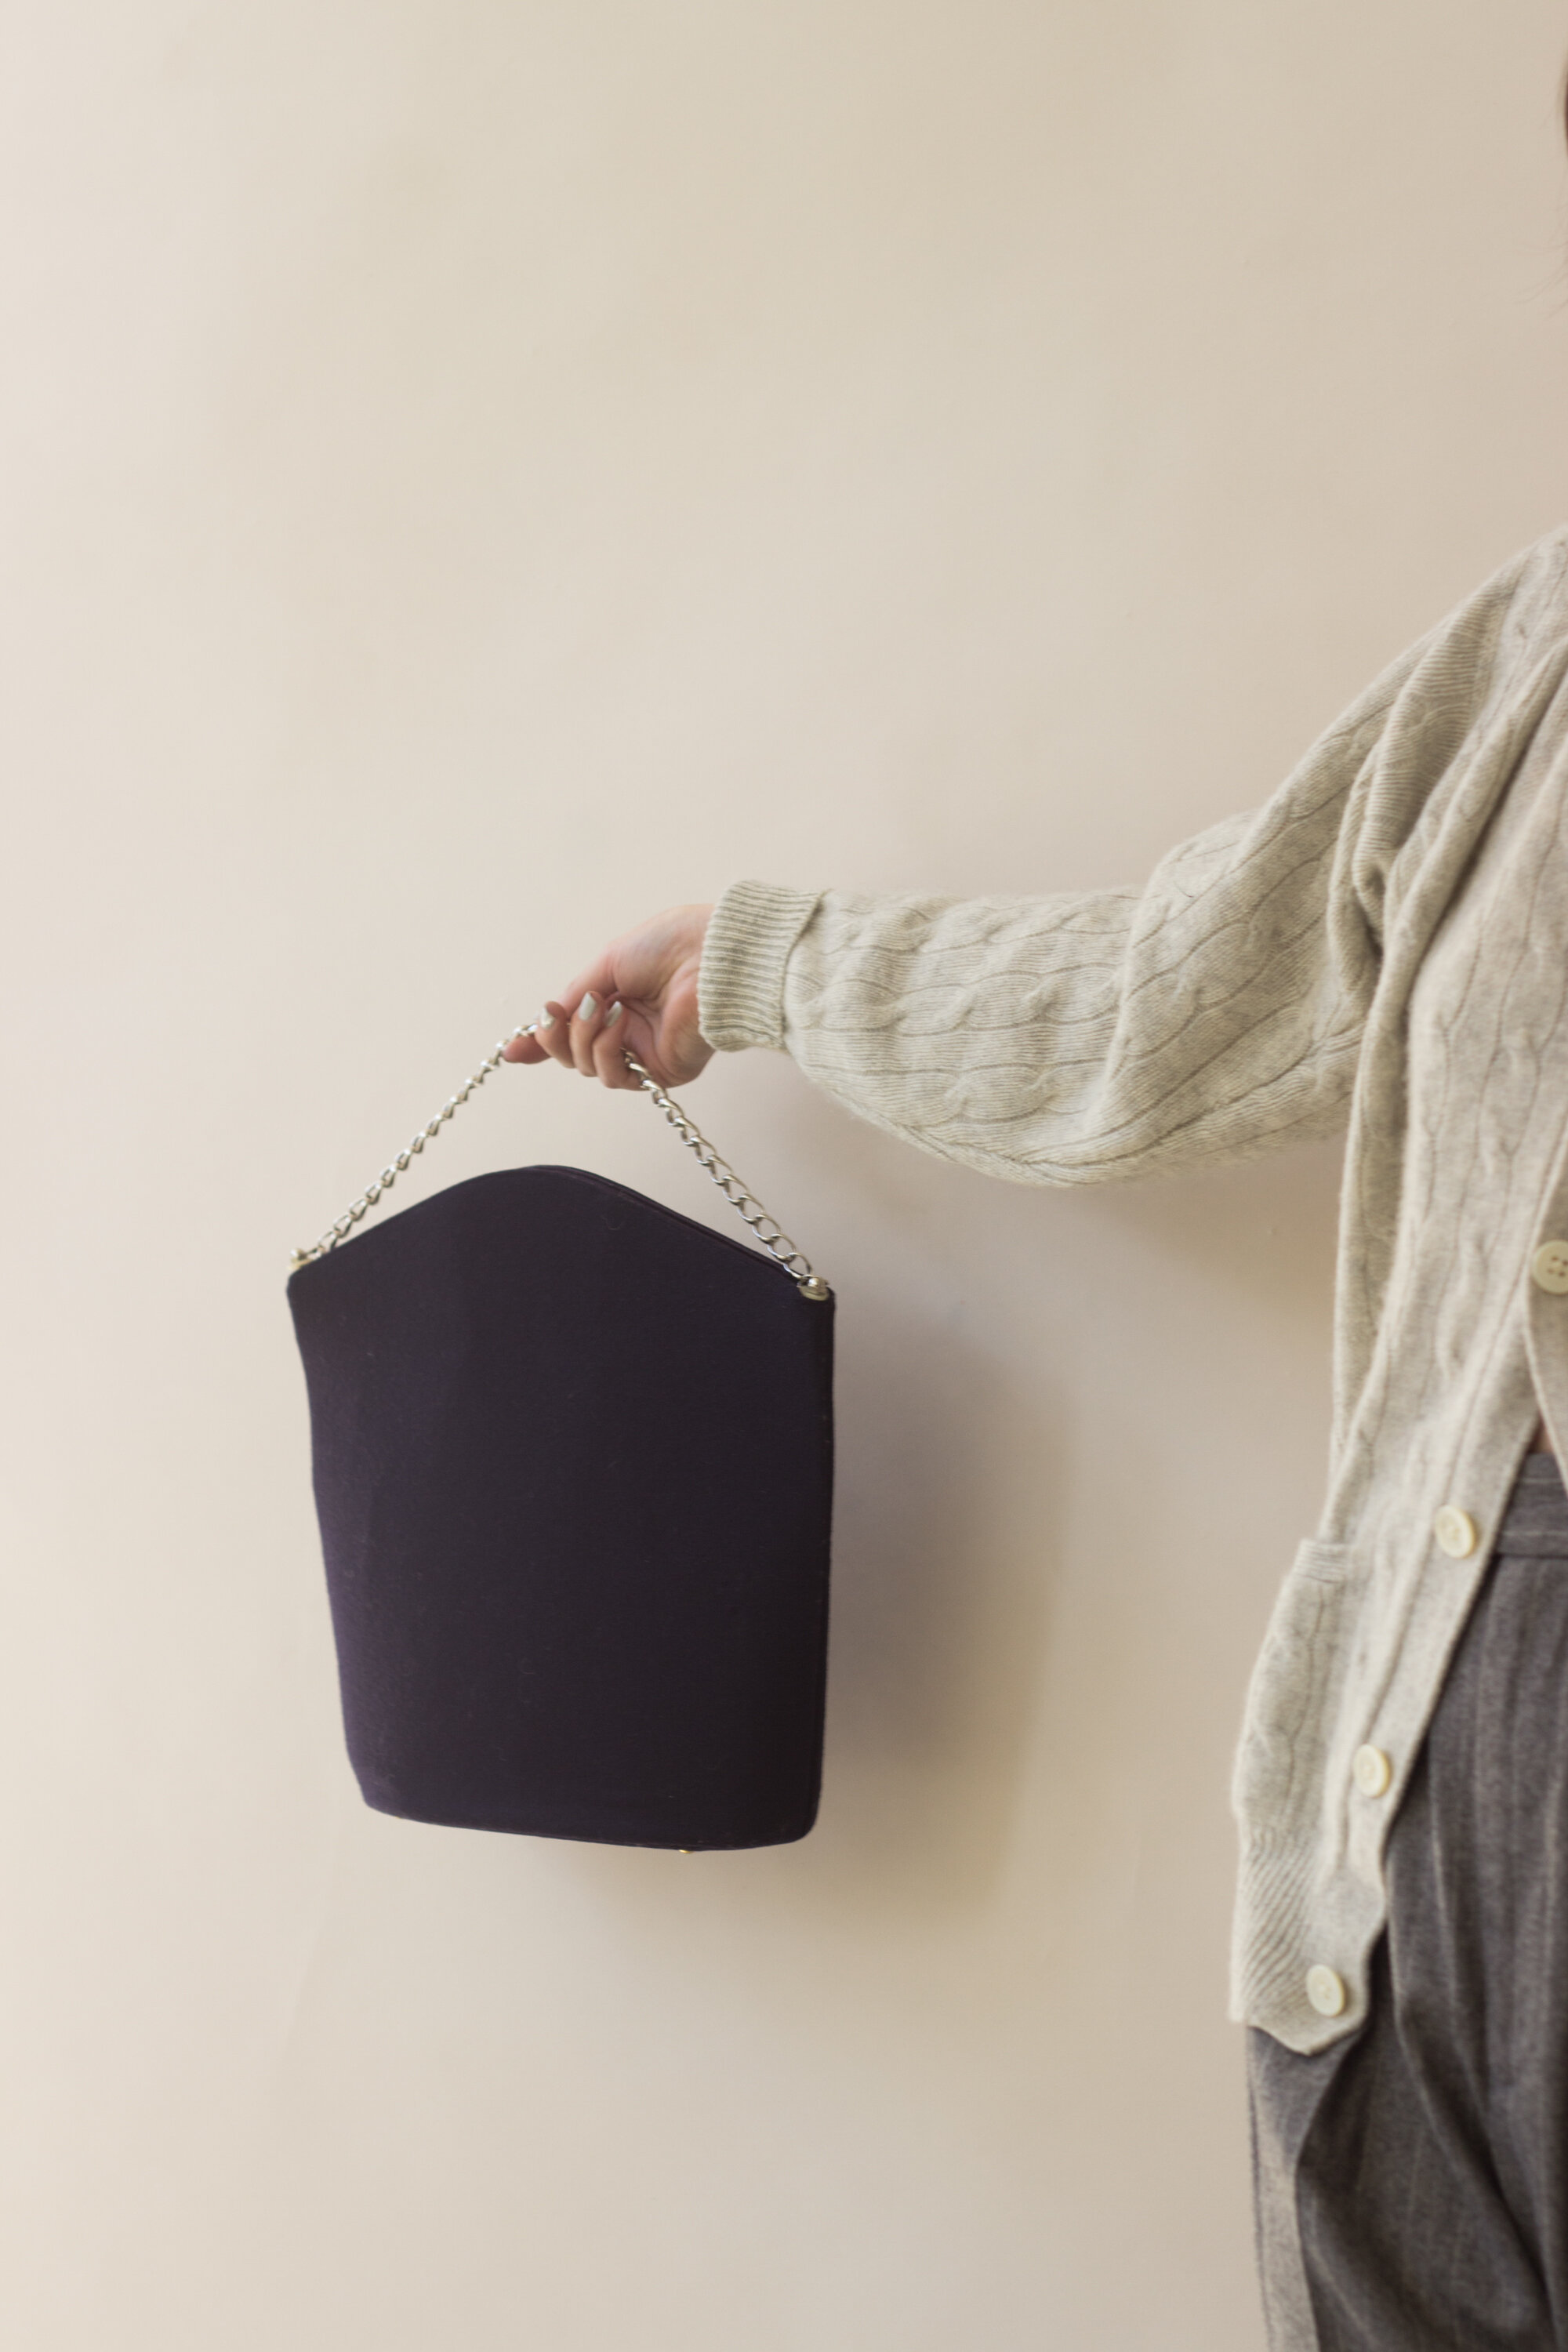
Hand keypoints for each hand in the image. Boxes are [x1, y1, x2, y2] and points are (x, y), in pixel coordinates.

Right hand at [502, 904, 715, 1090]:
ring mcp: (645, 1052)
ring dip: (582, 1036)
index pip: (573, 1031)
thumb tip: (542, 1018)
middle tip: (555, 1014)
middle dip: (554, 1036)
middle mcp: (630, 1030)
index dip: (542, 1042)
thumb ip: (574, 995)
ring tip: (603, 1008)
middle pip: (572, 1054)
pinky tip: (620, 1022)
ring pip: (588, 1067)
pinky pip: (614, 1075)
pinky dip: (606, 1048)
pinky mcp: (661, 1071)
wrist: (710, 955)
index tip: (512, 1051)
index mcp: (618, 1001)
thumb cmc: (669, 946)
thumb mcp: (607, 963)